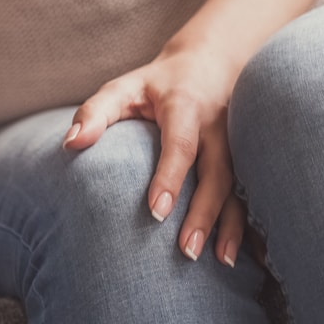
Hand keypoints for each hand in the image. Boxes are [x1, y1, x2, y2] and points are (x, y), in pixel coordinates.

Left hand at [62, 46, 246, 266]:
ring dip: (232, 225)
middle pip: (217, 173)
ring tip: (221, 261)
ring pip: (239, 187)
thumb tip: (71, 144)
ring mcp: (239, 144)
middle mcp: (219, 126)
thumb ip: (95, 112)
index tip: (156, 211)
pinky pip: (252, 193)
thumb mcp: (123, 87)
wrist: (211, 62)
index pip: (181, 144)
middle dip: (203, 213)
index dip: (170, 177)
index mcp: (186, 106)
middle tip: (185, 251)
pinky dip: (251, 224)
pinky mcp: (248, 158)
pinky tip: (252, 256)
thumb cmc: (156, 83)